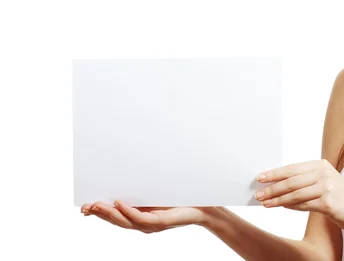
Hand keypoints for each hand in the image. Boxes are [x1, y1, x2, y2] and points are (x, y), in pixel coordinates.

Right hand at [81, 200, 218, 233]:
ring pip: (125, 221)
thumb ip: (143, 188)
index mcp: (141, 216)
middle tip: (84, 207)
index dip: (99, 213)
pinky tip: (118, 204)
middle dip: (99, 213)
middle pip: (116, 220)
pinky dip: (128, 211)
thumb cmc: (182, 197)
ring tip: (95, 205)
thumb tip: (126, 173)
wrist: (204, 206)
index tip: (84, 207)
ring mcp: (151, 224)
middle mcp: (144, 223)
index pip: (115, 217)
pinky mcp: (160, 222)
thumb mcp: (158, 191)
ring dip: (108, 214)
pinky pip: (140, 218)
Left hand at [254, 159, 343, 230]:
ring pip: (295, 194)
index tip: (260, 177)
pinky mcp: (328, 203)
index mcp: (321, 164)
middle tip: (258, 193)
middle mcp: (324, 173)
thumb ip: (304, 179)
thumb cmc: (338, 196)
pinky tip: (281, 207)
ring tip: (265, 203)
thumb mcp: (324, 181)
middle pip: (291, 181)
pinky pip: (303, 205)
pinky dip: (290, 207)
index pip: (292, 168)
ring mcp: (327, 187)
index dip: (274, 173)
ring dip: (277, 200)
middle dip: (272, 188)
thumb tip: (276, 183)